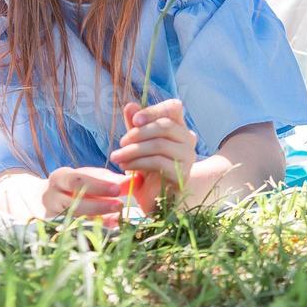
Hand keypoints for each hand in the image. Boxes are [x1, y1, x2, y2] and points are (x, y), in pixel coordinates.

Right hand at [39, 166, 128, 225]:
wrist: (48, 200)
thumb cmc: (77, 185)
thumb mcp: (91, 177)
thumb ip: (111, 179)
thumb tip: (134, 181)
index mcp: (60, 178)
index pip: (77, 180)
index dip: (98, 185)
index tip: (117, 189)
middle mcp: (51, 196)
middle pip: (73, 202)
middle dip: (98, 205)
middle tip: (119, 205)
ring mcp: (50, 215)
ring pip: (72, 220)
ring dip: (96, 220)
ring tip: (116, 219)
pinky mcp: (53, 230)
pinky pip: (73, 233)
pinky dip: (92, 231)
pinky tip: (108, 230)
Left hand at [109, 98, 197, 212]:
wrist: (157, 200)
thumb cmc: (148, 169)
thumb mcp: (139, 145)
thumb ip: (136, 126)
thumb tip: (130, 106)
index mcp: (180, 127)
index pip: (174, 108)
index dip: (154, 110)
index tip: (134, 120)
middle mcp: (189, 139)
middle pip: (165, 125)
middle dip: (138, 133)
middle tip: (120, 143)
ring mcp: (188, 157)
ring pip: (160, 144)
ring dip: (134, 150)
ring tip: (117, 157)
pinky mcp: (182, 174)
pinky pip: (158, 162)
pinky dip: (138, 163)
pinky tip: (125, 167)